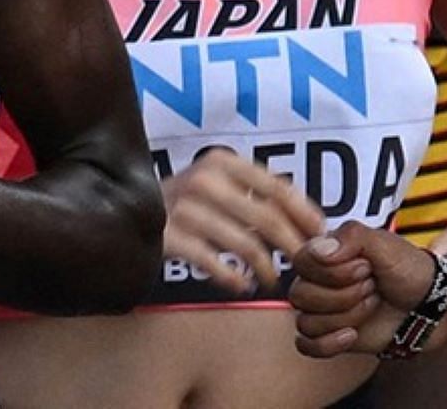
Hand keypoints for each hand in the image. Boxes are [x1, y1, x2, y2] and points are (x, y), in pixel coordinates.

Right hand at [162, 149, 325, 294]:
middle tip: (305, 266)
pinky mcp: (169, 237)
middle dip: (293, 246)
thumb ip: (259, 196)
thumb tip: (314, 225)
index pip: (277, 187)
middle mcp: (203, 180)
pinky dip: (235, 279)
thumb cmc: (187, 202)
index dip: (304, 214)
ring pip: (245, 244)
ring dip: (267, 268)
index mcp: (221, 162)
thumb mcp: (219, 184)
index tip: (319, 236)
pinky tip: (242, 285)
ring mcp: (184, 208)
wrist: (127, 208)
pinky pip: (215, 264)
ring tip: (271, 279)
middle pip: (267, 218)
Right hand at [290, 220, 436, 356]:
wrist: (433, 305)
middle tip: (373, 287)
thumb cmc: (409, 270)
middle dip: (344, 296)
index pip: (302, 264)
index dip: (334, 271)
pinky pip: (307, 345)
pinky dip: (327, 344)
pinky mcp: (330, 336)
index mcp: (323, 255)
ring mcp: (322, 310)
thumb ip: (351, 237)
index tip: (366, 267)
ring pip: (307, 322)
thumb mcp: (385, 244)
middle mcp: (316, 282)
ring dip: (346, 317)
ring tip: (372, 305)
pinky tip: (352, 335)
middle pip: (300, 296)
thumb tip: (319, 250)